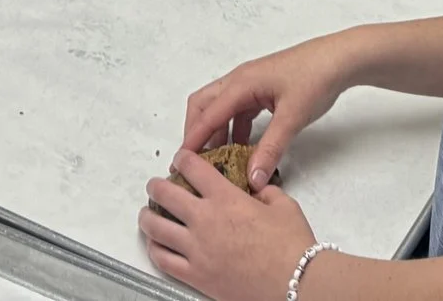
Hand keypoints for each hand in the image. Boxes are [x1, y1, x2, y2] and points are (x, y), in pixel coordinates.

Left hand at [139, 148, 319, 300]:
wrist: (295, 284)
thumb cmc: (292, 246)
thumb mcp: (284, 206)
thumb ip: (265, 192)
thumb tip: (257, 191)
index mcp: (226, 197)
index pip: (193, 168)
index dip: (182, 159)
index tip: (180, 160)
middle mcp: (205, 220)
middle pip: (165, 194)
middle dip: (156, 186)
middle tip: (155, 186)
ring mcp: (197, 249)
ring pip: (156, 227)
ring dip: (147, 217)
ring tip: (147, 214)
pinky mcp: (196, 275)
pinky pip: (163, 260)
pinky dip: (154, 249)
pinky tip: (154, 245)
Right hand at [181, 35, 353, 188]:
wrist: (340, 59)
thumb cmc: (315, 80)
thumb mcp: (292, 118)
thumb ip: (271, 149)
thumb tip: (253, 179)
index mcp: (241, 83)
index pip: (208, 114)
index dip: (193, 139)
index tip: (180, 162)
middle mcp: (240, 80)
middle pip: (204, 105)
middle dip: (196, 131)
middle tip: (194, 160)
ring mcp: (251, 83)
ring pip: (221, 107)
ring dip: (216, 131)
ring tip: (216, 160)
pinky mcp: (262, 89)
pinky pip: (238, 110)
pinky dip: (234, 128)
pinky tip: (243, 149)